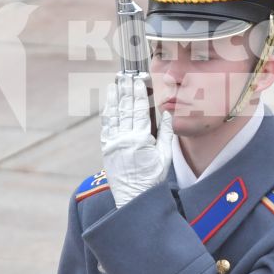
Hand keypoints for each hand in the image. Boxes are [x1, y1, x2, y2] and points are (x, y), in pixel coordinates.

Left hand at [101, 73, 173, 207]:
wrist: (134, 197)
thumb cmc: (153, 178)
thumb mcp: (165, 156)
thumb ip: (166, 133)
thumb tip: (167, 113)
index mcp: (141, 140)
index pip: (140, 110)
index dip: (138, 94)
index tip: (138, 80)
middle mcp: (124, 139)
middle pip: (125, 109)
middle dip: (126, 91)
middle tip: (126, 76)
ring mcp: (113, 144)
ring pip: (113, 115)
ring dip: (114, 98)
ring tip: (115, 84)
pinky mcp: (106, 149)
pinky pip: (106, 127)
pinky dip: (108, 113)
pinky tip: (109, 103)